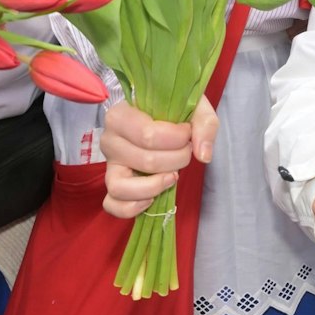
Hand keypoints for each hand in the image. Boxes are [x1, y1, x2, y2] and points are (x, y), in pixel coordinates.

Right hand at [101, 98, 218, 219]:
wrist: (161, 118)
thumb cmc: (172, 112)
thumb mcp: (194, 106)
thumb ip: (204, 123)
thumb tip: (203, 155)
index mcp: (121, 114)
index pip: (149, 135)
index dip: (177, 139)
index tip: (187, 132)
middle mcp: (109, 140)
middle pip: (145, 161)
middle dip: (177, 160)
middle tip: (186, 151)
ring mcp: (109, 165)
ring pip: (122, 187)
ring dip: (155, 186)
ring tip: (172, 176)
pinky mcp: (113, 185)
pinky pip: (113, 205)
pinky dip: (133, 207)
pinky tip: (152, 198)